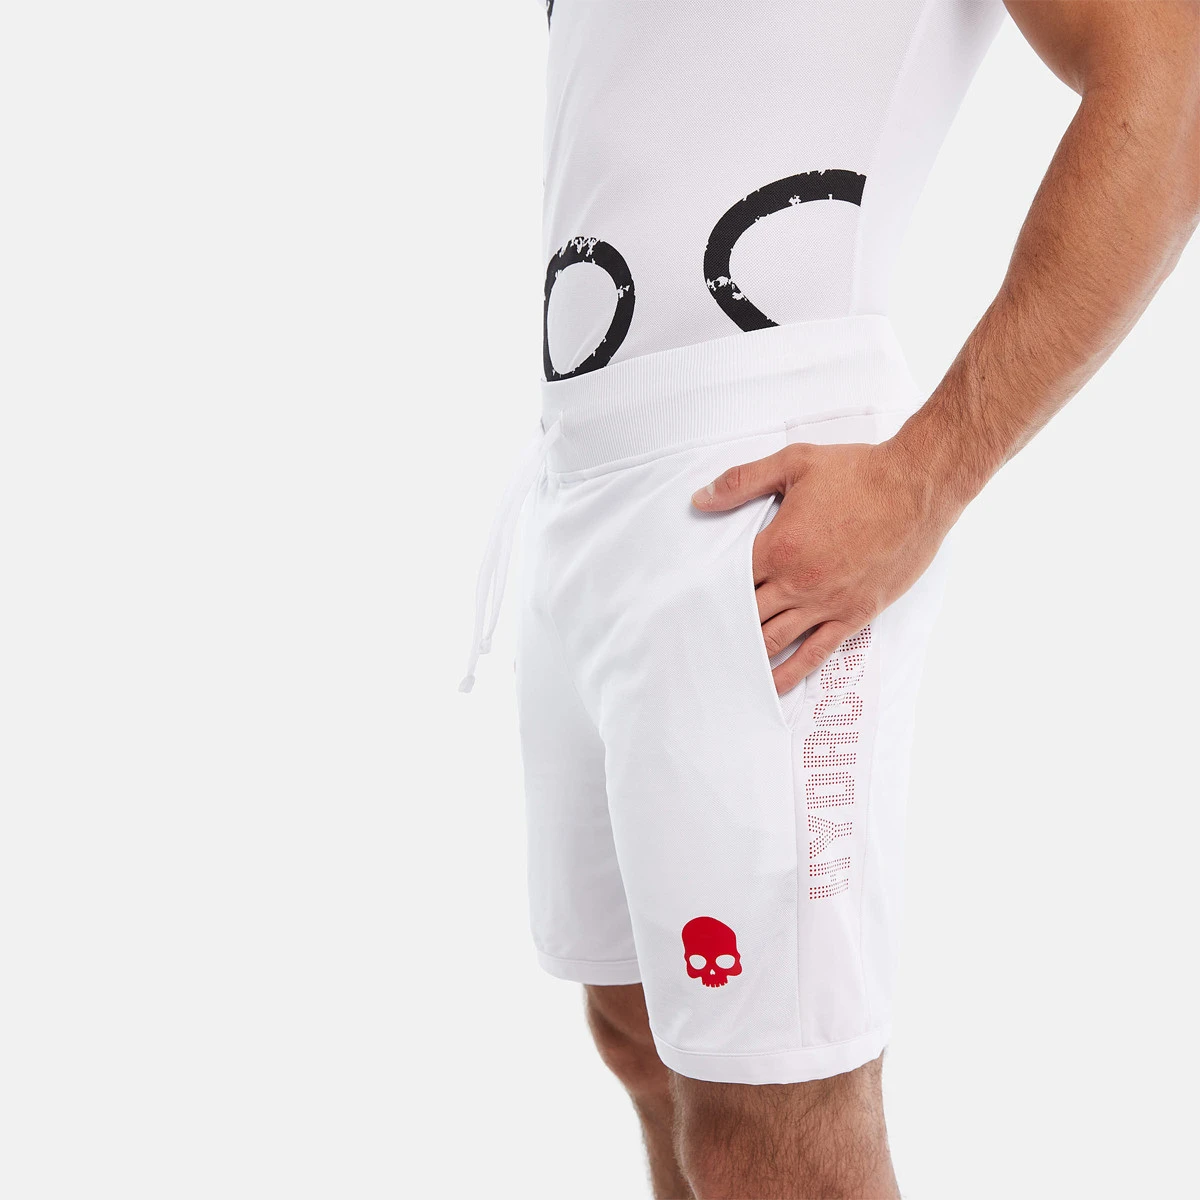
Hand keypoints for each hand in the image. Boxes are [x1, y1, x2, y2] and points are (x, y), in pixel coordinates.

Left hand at [692, 439, 955, 694]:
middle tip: (699, 642)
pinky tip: (773, 685)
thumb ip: (742, 481)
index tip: (691, 602)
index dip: (709, 591)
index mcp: (778, 546)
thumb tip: (700, 499)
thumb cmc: (859, 472)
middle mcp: (797, 582)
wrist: (918, 487)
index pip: (730, 579)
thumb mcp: (794, 463)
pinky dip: (791, 672)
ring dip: (749, 654)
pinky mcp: (853, 615)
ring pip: (774, 640)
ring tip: (726, 667)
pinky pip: (816, 653)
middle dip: (723, 627)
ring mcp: (825, 603)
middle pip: (746, 615)